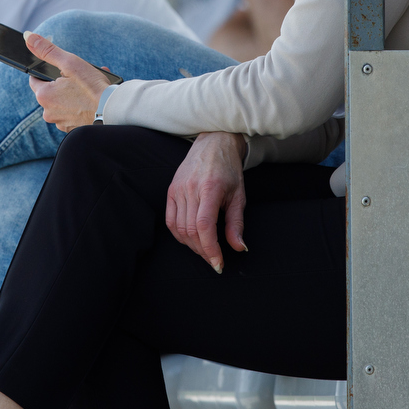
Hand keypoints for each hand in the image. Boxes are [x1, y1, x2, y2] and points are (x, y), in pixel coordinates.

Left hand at [25, 32, 113, 131]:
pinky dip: (81, 105)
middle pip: (51, 91)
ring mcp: (61, 122)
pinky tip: (94, 98)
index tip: (62, 69)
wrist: (113, 111)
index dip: (48, 72)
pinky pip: (73, 113)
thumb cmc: (92, 88)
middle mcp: (48, 113)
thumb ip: (47, 50)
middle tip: (81, 76)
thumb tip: (29, 38)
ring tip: (91, 85)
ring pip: (63, 102)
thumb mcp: (69, 63)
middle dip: (64, 82)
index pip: (35, 79)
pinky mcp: (74, 129)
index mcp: (43, 96)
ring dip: (74, 93)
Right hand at [166, 131, 246, 272]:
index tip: (218, 264)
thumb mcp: (239, 195)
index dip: (210, 249)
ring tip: (205, 249)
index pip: (204, 226)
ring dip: (191, 245)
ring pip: (179, 228)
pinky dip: (179, 235)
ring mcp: (177, 189)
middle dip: (203, 250)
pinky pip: (170, 220)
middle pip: (191, 231)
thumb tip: (238, 248)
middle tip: (215, 258)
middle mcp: (190, 188)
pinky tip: (190, 239)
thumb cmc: (229, 170)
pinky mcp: (170, 190)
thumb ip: (236, 223)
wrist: (213, 144)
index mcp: (210, 188)